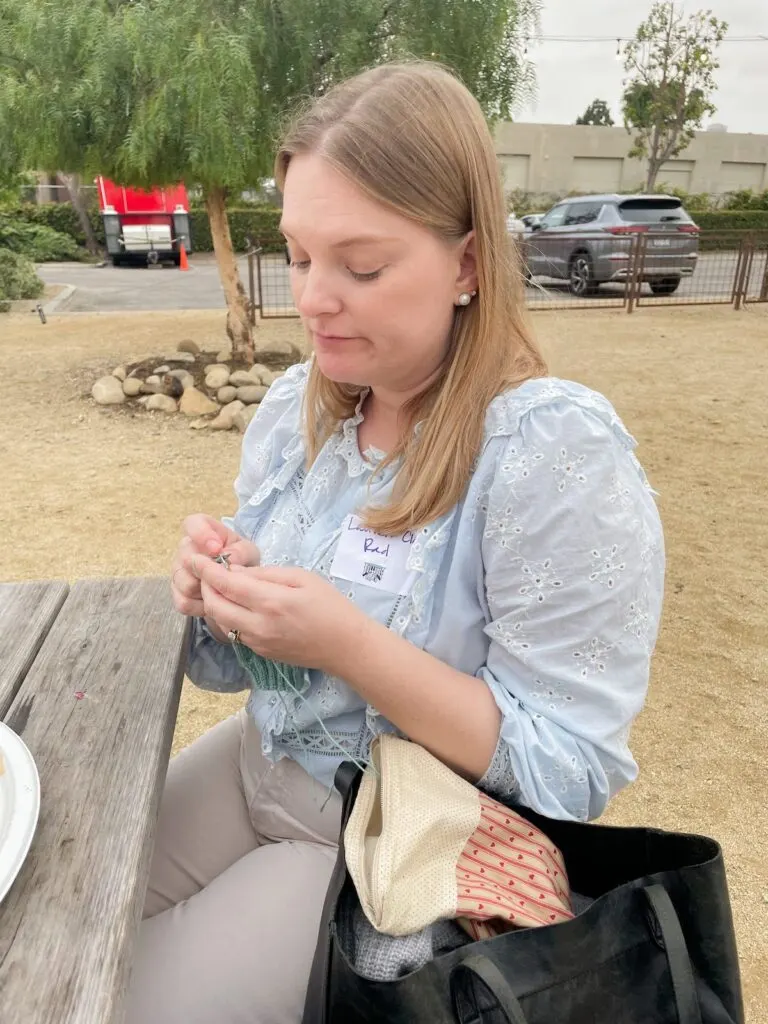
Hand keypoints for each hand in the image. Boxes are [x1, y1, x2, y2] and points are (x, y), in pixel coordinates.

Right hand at [171, 514, 260, 619]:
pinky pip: (183, 602)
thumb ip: (240, 551)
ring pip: (184, 584)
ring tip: (222, 591)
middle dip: (208, 572)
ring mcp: (178, 571)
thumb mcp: (249, 552)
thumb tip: (227, 556)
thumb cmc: (242, 561)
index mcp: (204, 530)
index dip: (201, 535)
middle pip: (186, 560)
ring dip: (206, 591)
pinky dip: (200, 606)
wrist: (239, 583)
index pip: (192, 524)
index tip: (217, 549)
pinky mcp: (177, 592)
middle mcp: (186, 549)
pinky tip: (213, 602)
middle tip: (225, 578)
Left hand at [190, 559, 366, 675]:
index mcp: (270, 602)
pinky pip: (234, 632)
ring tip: (220, 587)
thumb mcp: (303, 578)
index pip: (226, 584)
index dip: (206, 570)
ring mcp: (257, 643)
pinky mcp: (260, 652)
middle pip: (214, 607)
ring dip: (214, 603)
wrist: (345, 647)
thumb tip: (236, 571)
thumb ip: (266, 574)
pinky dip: (227, 616)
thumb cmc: (331, 606)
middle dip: (205, 587)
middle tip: (207, 572)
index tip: (195, 558)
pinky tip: (236, 605)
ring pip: (220, 622)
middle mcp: (258, 626)